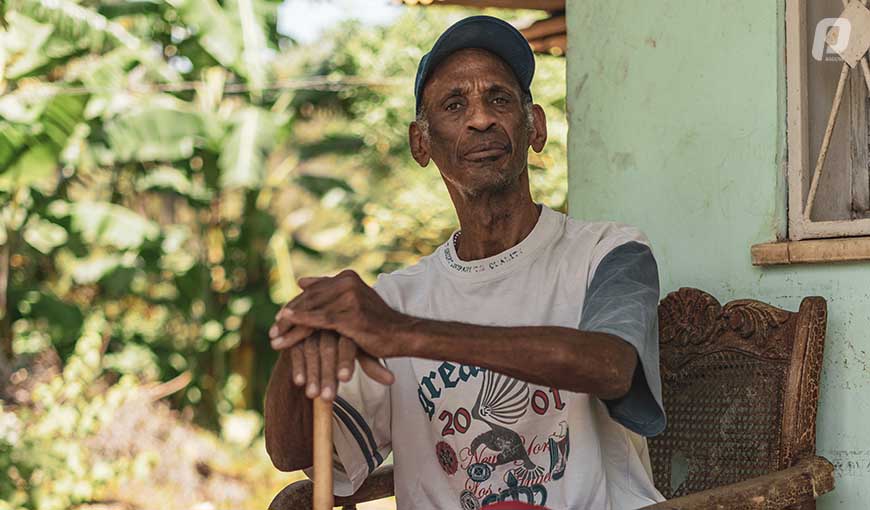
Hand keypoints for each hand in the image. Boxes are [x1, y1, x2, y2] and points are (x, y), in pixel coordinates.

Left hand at [268, 269, 409, 358]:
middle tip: (272, 330)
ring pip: (311, 310)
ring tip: (275, 338)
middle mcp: (347, 283)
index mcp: (346, 277)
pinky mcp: (350, 314)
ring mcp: (349, 297)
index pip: (313, 291)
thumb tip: (300, 281)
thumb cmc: (376, 321)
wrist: (401, 334)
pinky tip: (287, 332)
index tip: (278, 319)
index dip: (294, 305)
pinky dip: (301, 325)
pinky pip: (319, 320)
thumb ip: (327, 289)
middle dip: (288, 316)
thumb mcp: (352, 300)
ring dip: (290, 325)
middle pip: (309, 299)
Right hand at [279, 329, 394, 400]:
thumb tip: (392, 380)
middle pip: (328, 348)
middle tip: (328, 397)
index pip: (347, 344)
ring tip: (313, 395)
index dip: (346, 362)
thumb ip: (373, 365)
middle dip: (327, 374)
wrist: (326, 328)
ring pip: (311, 350)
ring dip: (312, 374)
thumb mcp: (362, 351)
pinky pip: (296, 350)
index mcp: (348, 324)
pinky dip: (297, 366)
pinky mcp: (296, 333)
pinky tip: (298, 382)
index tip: (345, 379)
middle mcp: (329, 323)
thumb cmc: (349, 343)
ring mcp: (311, 327)